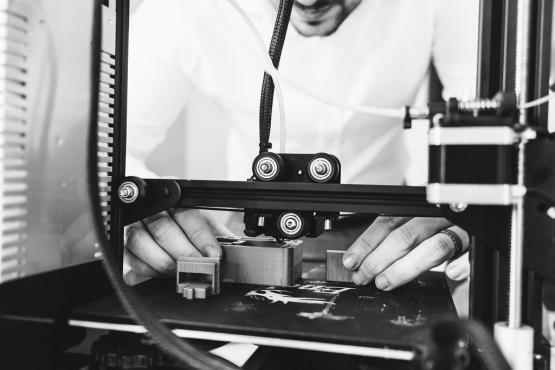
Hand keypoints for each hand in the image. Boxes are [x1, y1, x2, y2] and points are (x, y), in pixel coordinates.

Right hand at [124, 209, 232, 282]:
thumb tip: (237, 247)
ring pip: (142, 242)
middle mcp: (150, 206)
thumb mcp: (204, 222)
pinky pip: (131, 258)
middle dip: (185, 254)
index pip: (187, 215)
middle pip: (163, 229)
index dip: (202, 238)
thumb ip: (219, 234)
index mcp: (173, 196)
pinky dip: (149, 269)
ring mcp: (133, 223)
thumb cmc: (183, 220)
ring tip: (181, 272)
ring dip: (164, 262)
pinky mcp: (122, 242)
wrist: (154, 215)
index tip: (213, 255)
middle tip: (199, 269)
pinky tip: (163, 273)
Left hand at [342, 216, 469, 290]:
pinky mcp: (481, 245)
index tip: (351, 260)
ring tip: (387, 282)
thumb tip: (363, 259)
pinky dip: (461, 264)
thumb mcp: (416, 229)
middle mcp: (439, 216)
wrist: (482, 221)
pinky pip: (473, 255)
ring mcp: (462, 230)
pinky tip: (450, 273)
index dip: (367, 242)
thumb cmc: (441, 230)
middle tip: (364, 277)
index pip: (388, 222)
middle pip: (406, 235)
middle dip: (379, 259)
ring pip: (434, 246)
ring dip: (406, 267)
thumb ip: (396, 240)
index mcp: (420, 209)